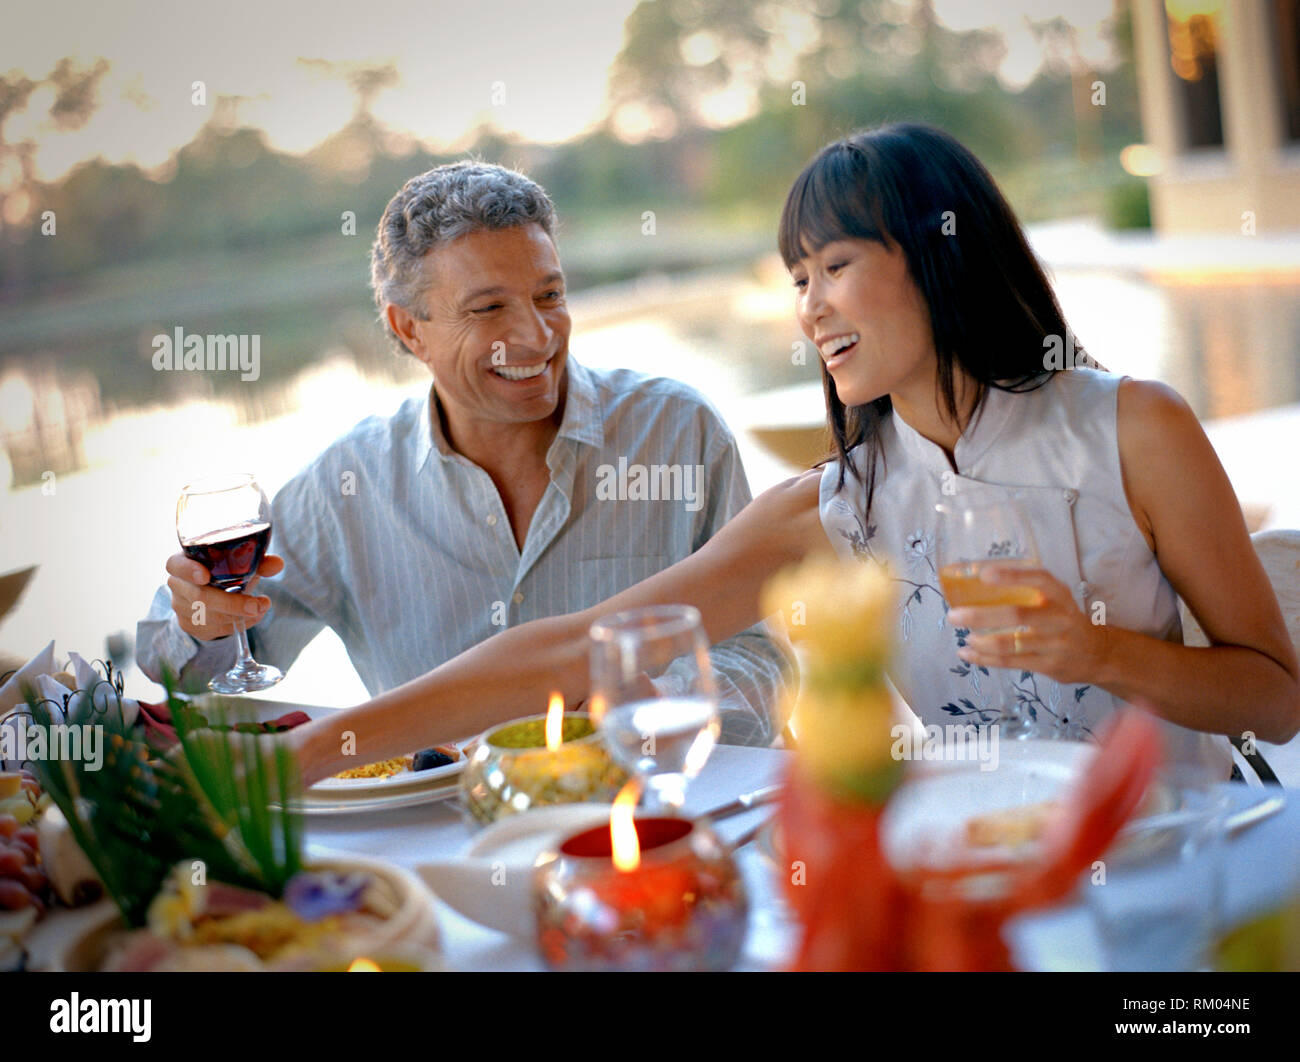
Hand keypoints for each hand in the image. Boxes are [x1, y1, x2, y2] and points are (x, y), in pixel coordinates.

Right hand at [166, 552, 283, 641]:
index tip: (205, 576)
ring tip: (261, 607)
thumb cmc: (223, 572)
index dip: (189, 570)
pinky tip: (253, 617)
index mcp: (182, 562)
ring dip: (240, 615)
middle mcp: (177, 585)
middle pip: (200, 597)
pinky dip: (238, 624)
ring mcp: (181, 608)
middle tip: (256, 605)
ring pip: (209, 617)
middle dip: (231, 603)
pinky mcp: (190, 626)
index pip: (175, 565)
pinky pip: (215, 629)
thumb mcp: (238, 564)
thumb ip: (257, 562)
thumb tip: (277, 564)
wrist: (213, 594)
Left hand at [946, 566, 1106, 685]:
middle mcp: (1059, 617)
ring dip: (981, 642)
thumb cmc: (1062, 618)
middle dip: (980, 616)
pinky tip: (967, 653)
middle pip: (1017, 615)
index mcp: (1059, 594)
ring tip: (964, 637)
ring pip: (1011, 643)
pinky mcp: (1049, 665)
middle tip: (954, 615)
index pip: (1039, 579)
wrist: (1097, 653)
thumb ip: (1025, 587)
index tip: (984, 574)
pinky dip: (985, 659)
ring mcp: (1055, 644)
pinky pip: (1011, 662)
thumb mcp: (1054, 597)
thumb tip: (973, 576)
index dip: (1011, 576)